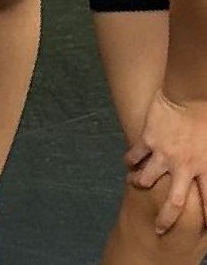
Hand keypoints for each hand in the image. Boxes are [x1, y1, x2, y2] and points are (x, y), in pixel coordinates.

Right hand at [127, 89, 206, 234]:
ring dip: (141, 183)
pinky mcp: (148, 139)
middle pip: (175, 204)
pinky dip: (130, 160)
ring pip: (148, 179)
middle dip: (167, 220)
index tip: (205, 232)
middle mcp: (184, 167)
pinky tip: (129, 162)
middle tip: (160, 230)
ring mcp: (163, 153)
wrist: (190, 94)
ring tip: (136, 183)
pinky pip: (135, 154)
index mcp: (205, 168)